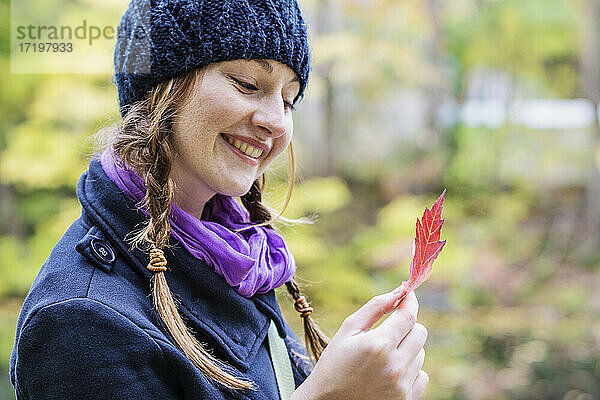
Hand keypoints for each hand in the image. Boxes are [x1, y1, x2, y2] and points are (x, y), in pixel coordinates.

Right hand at [292, 290, 428, 399]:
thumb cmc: (334, 363)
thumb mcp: (348, 330)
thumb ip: (375, 307)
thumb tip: (400, 290)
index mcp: (378, 345)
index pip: (408, 317)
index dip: (410, 302)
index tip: (408, 295)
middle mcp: (395, 366)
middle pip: (420, 333)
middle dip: (407, 326)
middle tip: (389, 330)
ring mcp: (402, 386)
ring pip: (420, 354)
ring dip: (406, 349)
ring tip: (382, 357)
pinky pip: (421, 376)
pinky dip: (409, 370)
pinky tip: (388, 373)